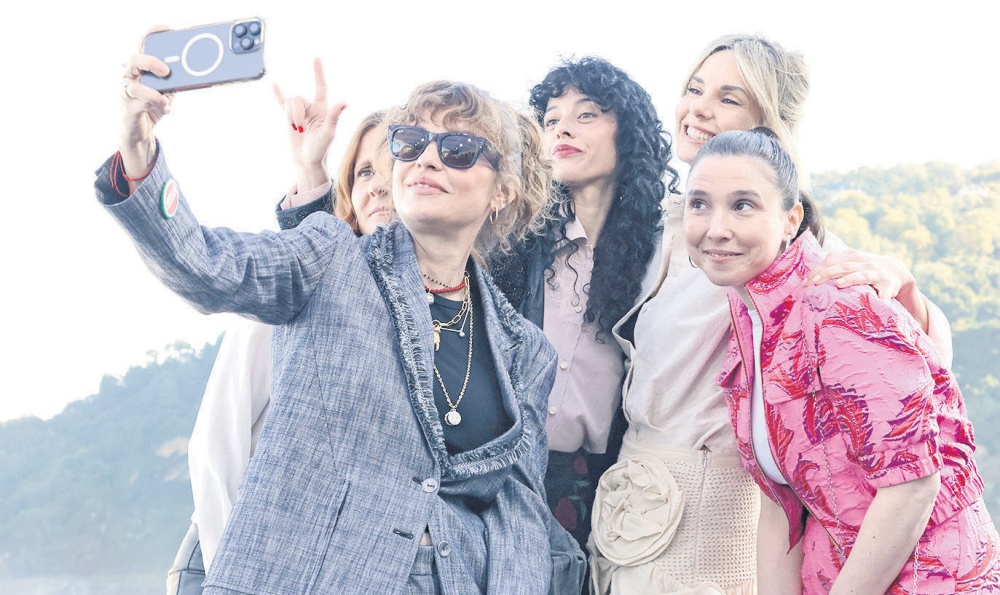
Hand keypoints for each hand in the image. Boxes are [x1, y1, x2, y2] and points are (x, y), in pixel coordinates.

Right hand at [120, 27, 172, 177]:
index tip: (168, 29)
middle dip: (152, 63)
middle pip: (134, 60)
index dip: (152, 34)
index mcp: (139, 67)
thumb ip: (175, 80)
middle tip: (167, 71)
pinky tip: (166, 109)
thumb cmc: (152, 105)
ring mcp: (126, 92)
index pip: (141, 45)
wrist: (141, 131)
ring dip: (154, 93)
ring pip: (134, 87)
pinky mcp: (128, 109)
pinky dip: (156, 106)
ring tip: (167, 100)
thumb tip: (193, 71)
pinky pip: (139, 104)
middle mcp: (129, 76)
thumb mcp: (167, 90)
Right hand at [272, 58, 346, 190]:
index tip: (316, 59)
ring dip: (290, 117)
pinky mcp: (290, 118)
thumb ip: (334, 116)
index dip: (318, 73)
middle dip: (295, 113)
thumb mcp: (328, 132)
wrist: (307, 161)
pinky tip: (275, 85)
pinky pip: (283, 104)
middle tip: (301, 129)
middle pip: (297, 98)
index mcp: (323, 109)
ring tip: (297, 130)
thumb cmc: (320, 149)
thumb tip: (345, 102)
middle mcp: (312, 108)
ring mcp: (300, 113)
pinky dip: (279, 95)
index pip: (320, 87)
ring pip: (289, 103)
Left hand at [807, 248, 929, 330]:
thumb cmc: (866, 269)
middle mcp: (864, 263)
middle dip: (827, 274)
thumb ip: (834, 267)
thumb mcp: (852, 263)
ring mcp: (877, 274)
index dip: (818, 270)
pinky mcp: (889, 286)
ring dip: (850, 279)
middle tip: (815, 283)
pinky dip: (881, 298)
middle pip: (843, 266)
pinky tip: (876, 303)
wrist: (897, 270)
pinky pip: (884, 293)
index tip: (806, 282)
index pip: (832, 260)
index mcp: (852, 257)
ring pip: (861, 275)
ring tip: (839, 284)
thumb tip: (809, 278)